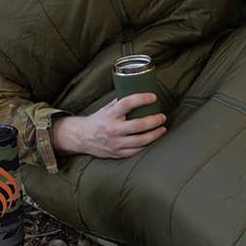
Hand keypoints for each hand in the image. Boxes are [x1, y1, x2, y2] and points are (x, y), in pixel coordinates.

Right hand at [51, 93, 166, 157]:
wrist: (82, 137)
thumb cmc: (99, 120)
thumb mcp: (107, 108)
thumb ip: (121, 102)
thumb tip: (140, 92)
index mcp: (110, 114)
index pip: (127, 103)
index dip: (142, 99)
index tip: (153, 97)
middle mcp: (113, 129)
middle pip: (138, 125)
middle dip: (154, 120)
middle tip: (162, 117)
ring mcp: (115, 143)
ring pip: (141, 140)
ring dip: (155, 134)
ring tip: (162, 129)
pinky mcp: (117, 153)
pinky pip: (137, 151)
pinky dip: (147, 145)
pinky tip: (153, 140)